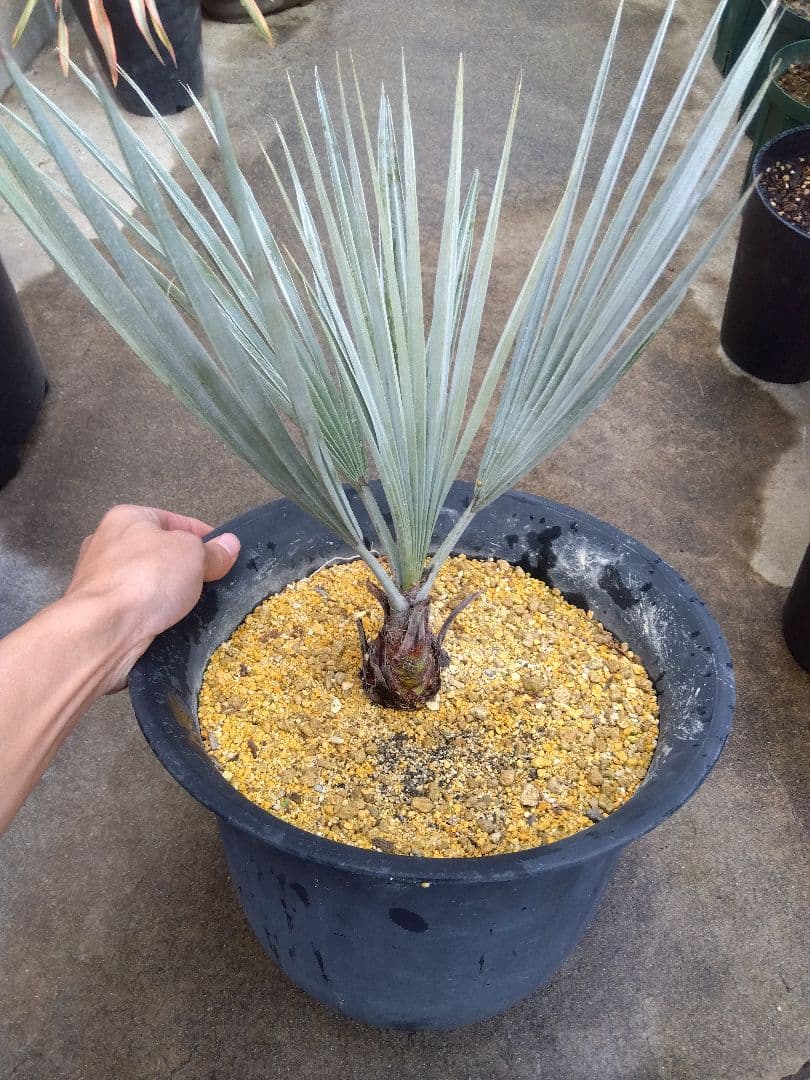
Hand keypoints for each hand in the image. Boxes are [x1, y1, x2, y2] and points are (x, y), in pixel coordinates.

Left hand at [64, 505, 239, 690]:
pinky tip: (168, 622)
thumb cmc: (146, 578)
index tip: (223, 554)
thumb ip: (213, 550)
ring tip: (193, 605)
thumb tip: (230, 544)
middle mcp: (106, 542)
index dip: (203, 535)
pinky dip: (151, 613)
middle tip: (210, 581)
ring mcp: (98, 578)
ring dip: (167, 592)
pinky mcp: (97, 610)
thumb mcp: (193, 555)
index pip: (174, 520)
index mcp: (127, 517)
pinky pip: (134, 606)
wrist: (102, 629)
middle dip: (184, 566)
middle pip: (158, 550)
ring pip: (146, 581)